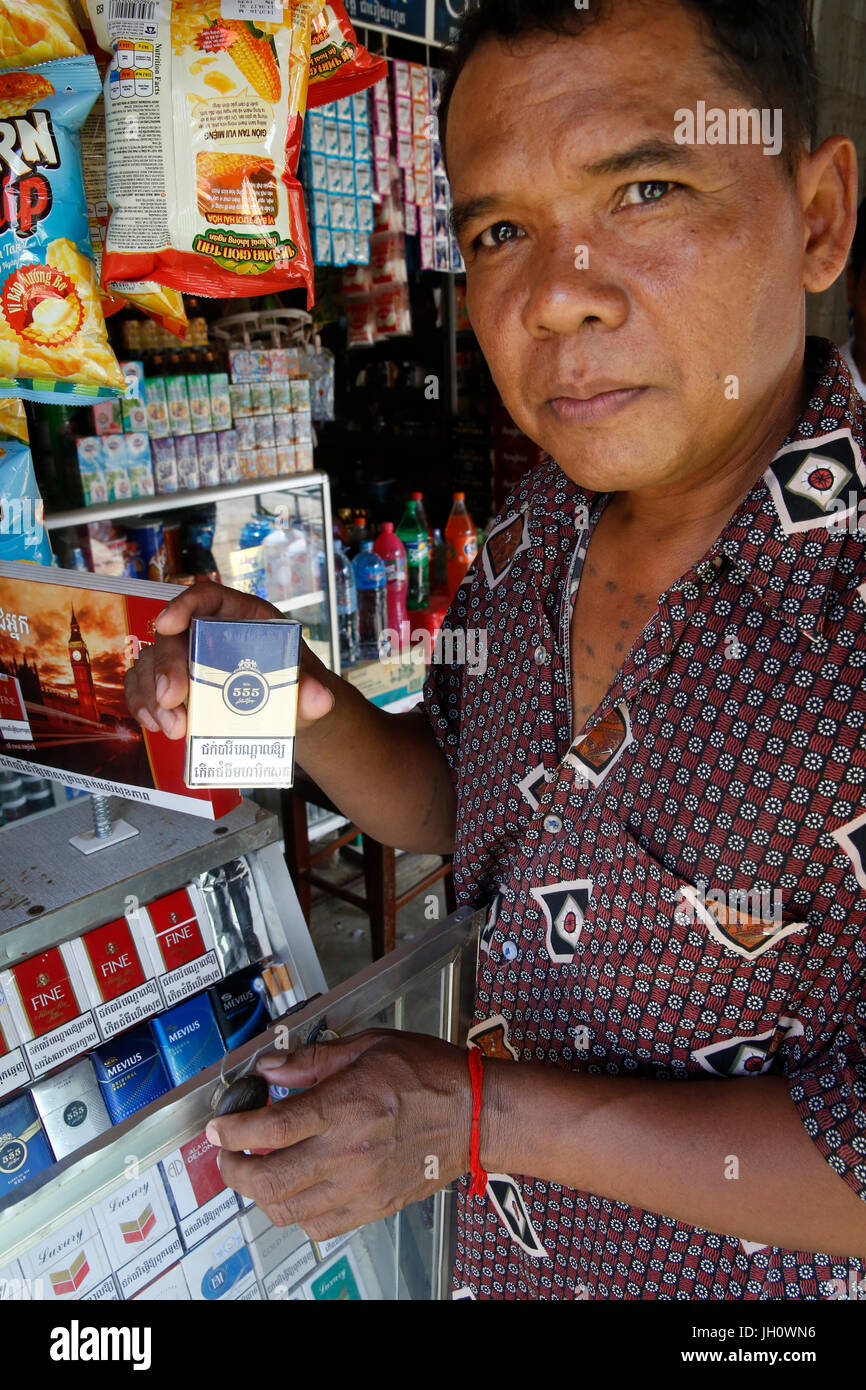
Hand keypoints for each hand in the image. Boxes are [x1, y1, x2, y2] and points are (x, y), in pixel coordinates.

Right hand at [123, 581, 334, 739]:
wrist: (289, 712)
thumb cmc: (296, 686)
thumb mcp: (308, 688)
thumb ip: (314, 691)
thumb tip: (320, 699)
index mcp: (241, 617)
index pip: (206, 596)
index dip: (183, 605)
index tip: (167, 624)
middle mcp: (207, 632)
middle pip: (174, 637)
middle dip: (166, 668)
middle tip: (172, 701)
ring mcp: (186, 658)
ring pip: (151, 664)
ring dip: (151, 696)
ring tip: (173, 728)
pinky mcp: (172, 685)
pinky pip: (142, 687)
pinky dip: (142, 705)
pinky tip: (156, 726)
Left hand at [205, 1030, 472, 1240]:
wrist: (476, 1115)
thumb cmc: (430, 1074)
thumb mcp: (369, 1046)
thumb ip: (314, 1059)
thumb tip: (272, 1069)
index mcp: (345, 1106)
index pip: (270, 1128)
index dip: (232, 1130)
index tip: (217, 1127)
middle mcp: (348, 1152)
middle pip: (268, 1178)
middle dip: (233, 1170)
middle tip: (226, 1155)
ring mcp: (360, 1186)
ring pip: (287, 1208)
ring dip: (261, 1194)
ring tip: (257, 1172)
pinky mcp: (373, 1207)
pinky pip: (318, 1227)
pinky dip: (296, 1214)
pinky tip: (296, 1191)